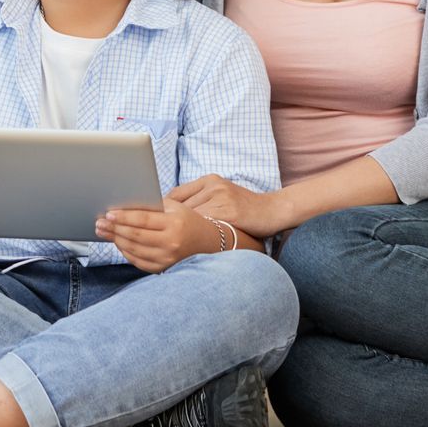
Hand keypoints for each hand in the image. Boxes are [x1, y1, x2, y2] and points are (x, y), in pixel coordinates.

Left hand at [96, 199, 218, 272]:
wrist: (206, 242)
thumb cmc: (186, 219)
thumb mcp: (173, 207)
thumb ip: (151, 206)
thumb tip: (123, 205)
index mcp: (174, 223)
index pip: (143, 220)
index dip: (123, 217)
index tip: (108, 214)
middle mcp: (171, 242)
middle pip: (136, 236)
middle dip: (114, 229)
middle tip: (99, 223)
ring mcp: (167, 258)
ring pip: (135, 250)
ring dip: (116, 240)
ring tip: (104, 232)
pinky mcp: (163, 268)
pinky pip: (138, 261)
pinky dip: (125, 252)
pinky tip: (117, 243)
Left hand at [167, 173, 287, 237]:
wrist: (274, 211)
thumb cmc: (245, 208)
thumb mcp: (222, 196)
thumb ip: (201, 199)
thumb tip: (170, 212)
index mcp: (210, 180)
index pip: (177, 194)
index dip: (163, 209)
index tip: (153, 222)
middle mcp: (214, 186)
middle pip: (180, 206)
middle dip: (168, 222)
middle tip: (158, 236)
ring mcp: (222, 198)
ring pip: (191, 217)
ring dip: (181, 232)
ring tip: (173, 244)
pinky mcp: (230, 213)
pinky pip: (206, 226)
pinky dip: (197, 237)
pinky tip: (192, 246)